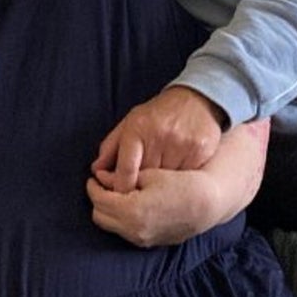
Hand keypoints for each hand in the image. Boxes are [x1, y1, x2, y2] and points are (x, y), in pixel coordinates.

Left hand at [87, 119, 269, 245]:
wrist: (207, 204)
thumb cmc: (181, 183)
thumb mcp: (150, 174)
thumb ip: (121, 176)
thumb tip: (100, 175)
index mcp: (131, 210)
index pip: (100, 199)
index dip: (94, 186)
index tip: (95, 176)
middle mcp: (133, 230)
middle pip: (100, 216)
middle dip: (98, 200)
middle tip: (103, 184)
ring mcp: (141, 240)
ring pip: (111, 227)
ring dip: (109, 211)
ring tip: (117, 194)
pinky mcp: (149, 243)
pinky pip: (125, 232)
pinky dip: (121, 219)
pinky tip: (131, 204)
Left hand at [91, 86, 224, 191]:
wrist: (194, 98)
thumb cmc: (158, 114)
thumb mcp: (130, 123)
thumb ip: (111, 146)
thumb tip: (97, 170)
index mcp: (138, 129)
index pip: (126, 169)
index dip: (119, 188)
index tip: (118, 198)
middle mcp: (160, 135)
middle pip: (146, 177)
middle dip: (140, 186)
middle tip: (140, 189)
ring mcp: (182, 143)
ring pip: (167, 180)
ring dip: (162, 185)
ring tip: (161, 182)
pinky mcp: (200, 150)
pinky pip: (186, 176)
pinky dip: (180, 180)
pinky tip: (179, 176)